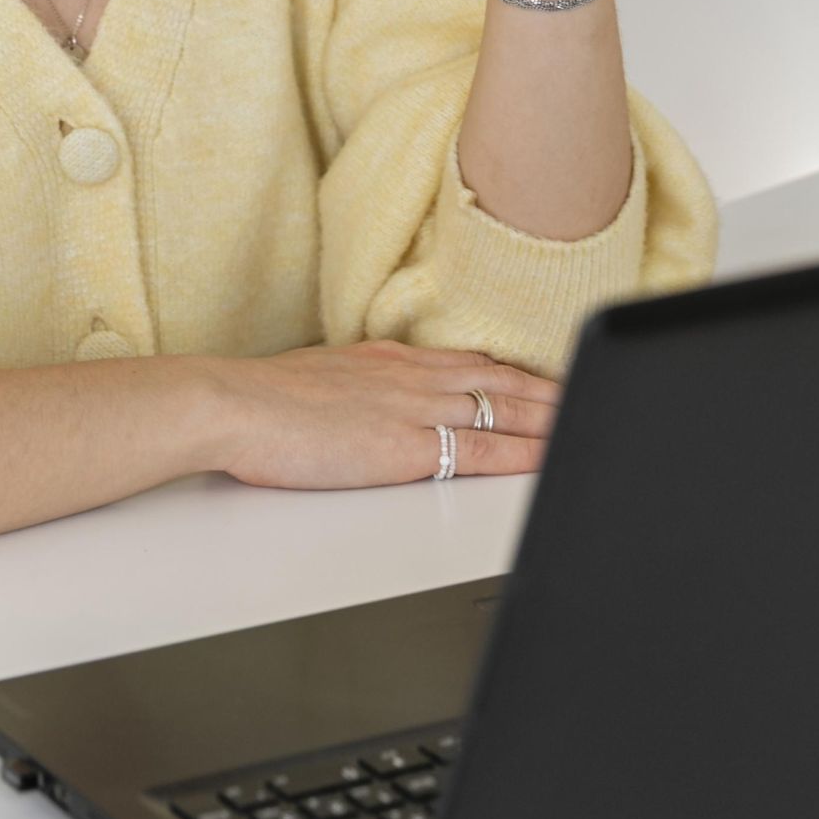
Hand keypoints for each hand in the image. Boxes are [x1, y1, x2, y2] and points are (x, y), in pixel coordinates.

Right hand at [211, 342, 557, 488]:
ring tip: (586, 423)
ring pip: (504, 409)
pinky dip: (523, 454)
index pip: (467, 361)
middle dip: (548, 391)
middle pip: (498, 380)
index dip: (511, 372)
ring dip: (550, 417)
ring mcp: (414, 408)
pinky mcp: (409, 446)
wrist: (233, 405)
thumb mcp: (316, 379)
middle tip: (586, 396)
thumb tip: (357, 403)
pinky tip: (548, 459)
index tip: (540, 380)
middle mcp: (411, 375)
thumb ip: (350, 389)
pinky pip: (483, 450)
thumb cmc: (258, 401)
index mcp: (387, 359)